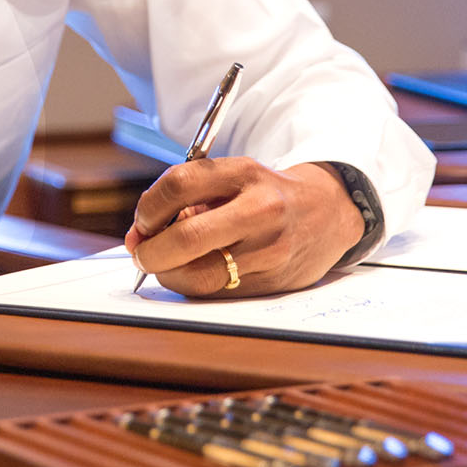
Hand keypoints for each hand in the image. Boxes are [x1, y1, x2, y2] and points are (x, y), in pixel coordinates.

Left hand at [122, 159, 364, 297]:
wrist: (326, 214)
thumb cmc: (263, 194)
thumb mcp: (232, 176)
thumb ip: (186, 197)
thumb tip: (140, 234)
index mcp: (245, 173)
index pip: (179, 185)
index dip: (148, 208)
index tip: (143, 221)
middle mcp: (260, 210)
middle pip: (187, 238)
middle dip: (150, 252)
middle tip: (141, 253)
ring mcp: (269, 250)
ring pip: (199, 275)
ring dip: (168, 274)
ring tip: (166, 264)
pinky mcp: (271, 282)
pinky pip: (216, 292)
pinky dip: (194, 285)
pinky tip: (195, 271)